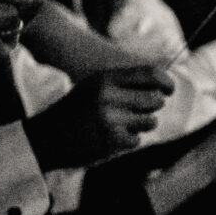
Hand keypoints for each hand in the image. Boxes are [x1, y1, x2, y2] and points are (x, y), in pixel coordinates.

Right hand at [27, 65, 172, 168]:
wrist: (46, 136)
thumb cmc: (77, 110)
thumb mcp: (95, 86)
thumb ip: (125, 82)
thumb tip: (162, 82)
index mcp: (105, 79)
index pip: (150, 74)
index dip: (166, 82)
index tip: (169, 90)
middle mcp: (108, 96)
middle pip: (155, 99)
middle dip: (152, 107)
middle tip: (137, 111)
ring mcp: (110, 119)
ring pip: (150, 121)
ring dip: (141, 125)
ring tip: (120, 124)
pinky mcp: (110, 140)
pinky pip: (137, 140)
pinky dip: (128, 141)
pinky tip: (110, 137)